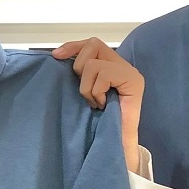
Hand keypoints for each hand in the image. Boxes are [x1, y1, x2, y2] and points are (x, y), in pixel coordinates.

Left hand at [52, 39, 144, 171]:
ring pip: (93, 63)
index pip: (91, 44)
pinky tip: (102, 105)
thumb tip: (56, 55)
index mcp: (113, 66)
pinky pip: (103, 74)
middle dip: (79, 67)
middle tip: (85, 90)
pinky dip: (96, 91)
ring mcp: (130, 72)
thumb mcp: (84, 92)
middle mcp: (124, 66)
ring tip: (95, 102)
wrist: (115, 145)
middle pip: (93, 45)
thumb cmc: (99, 123)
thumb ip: (79, 74)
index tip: (55, 56)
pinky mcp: (133, 80)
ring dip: (87, 87)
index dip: (73, 46)